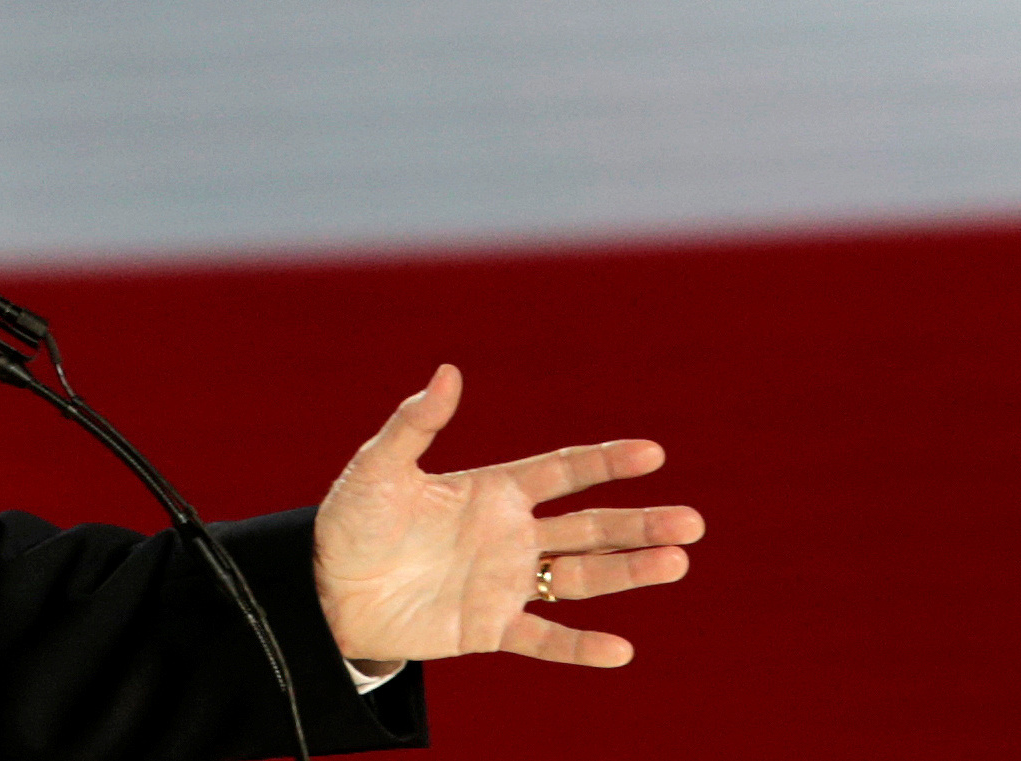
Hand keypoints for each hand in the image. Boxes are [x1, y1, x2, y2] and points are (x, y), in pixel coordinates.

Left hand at [310, 364, 700, 669]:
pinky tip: (620, 649)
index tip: (653, 453)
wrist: (326, 590)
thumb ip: (415, 424)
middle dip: (640, 523)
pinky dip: (580, 646)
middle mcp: (511, 534)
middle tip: (694, 522)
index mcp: (492, 489)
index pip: (563, 471)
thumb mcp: (379, 466)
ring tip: (677, 563)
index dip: (606, 462)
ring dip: (629, 573)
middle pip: (590, 526)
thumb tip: (448, 372)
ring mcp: (506, 583)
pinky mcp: (490, 629)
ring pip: (581, 578)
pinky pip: (544, 638)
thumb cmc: (352, 520)